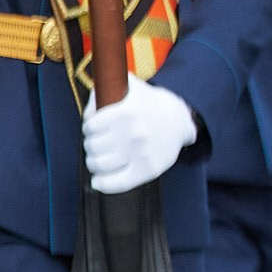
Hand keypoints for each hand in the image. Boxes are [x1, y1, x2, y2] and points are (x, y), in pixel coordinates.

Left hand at [82, 76, 196, 194]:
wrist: (182, 119)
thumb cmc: (152, 105)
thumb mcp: (132, 88)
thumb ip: (108, 87)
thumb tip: (90, 103)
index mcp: (127, 111)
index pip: (90, 126)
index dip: (89, 127)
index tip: (93, 128)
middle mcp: (133, 133)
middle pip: (92, 146)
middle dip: (92, 144)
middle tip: (98, 142)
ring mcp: (140, 153)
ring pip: (99, 164)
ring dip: (94, 162)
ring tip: (99, 158)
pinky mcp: (148, 170)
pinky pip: (116, 183)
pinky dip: (103, 184)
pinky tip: (98, 180)